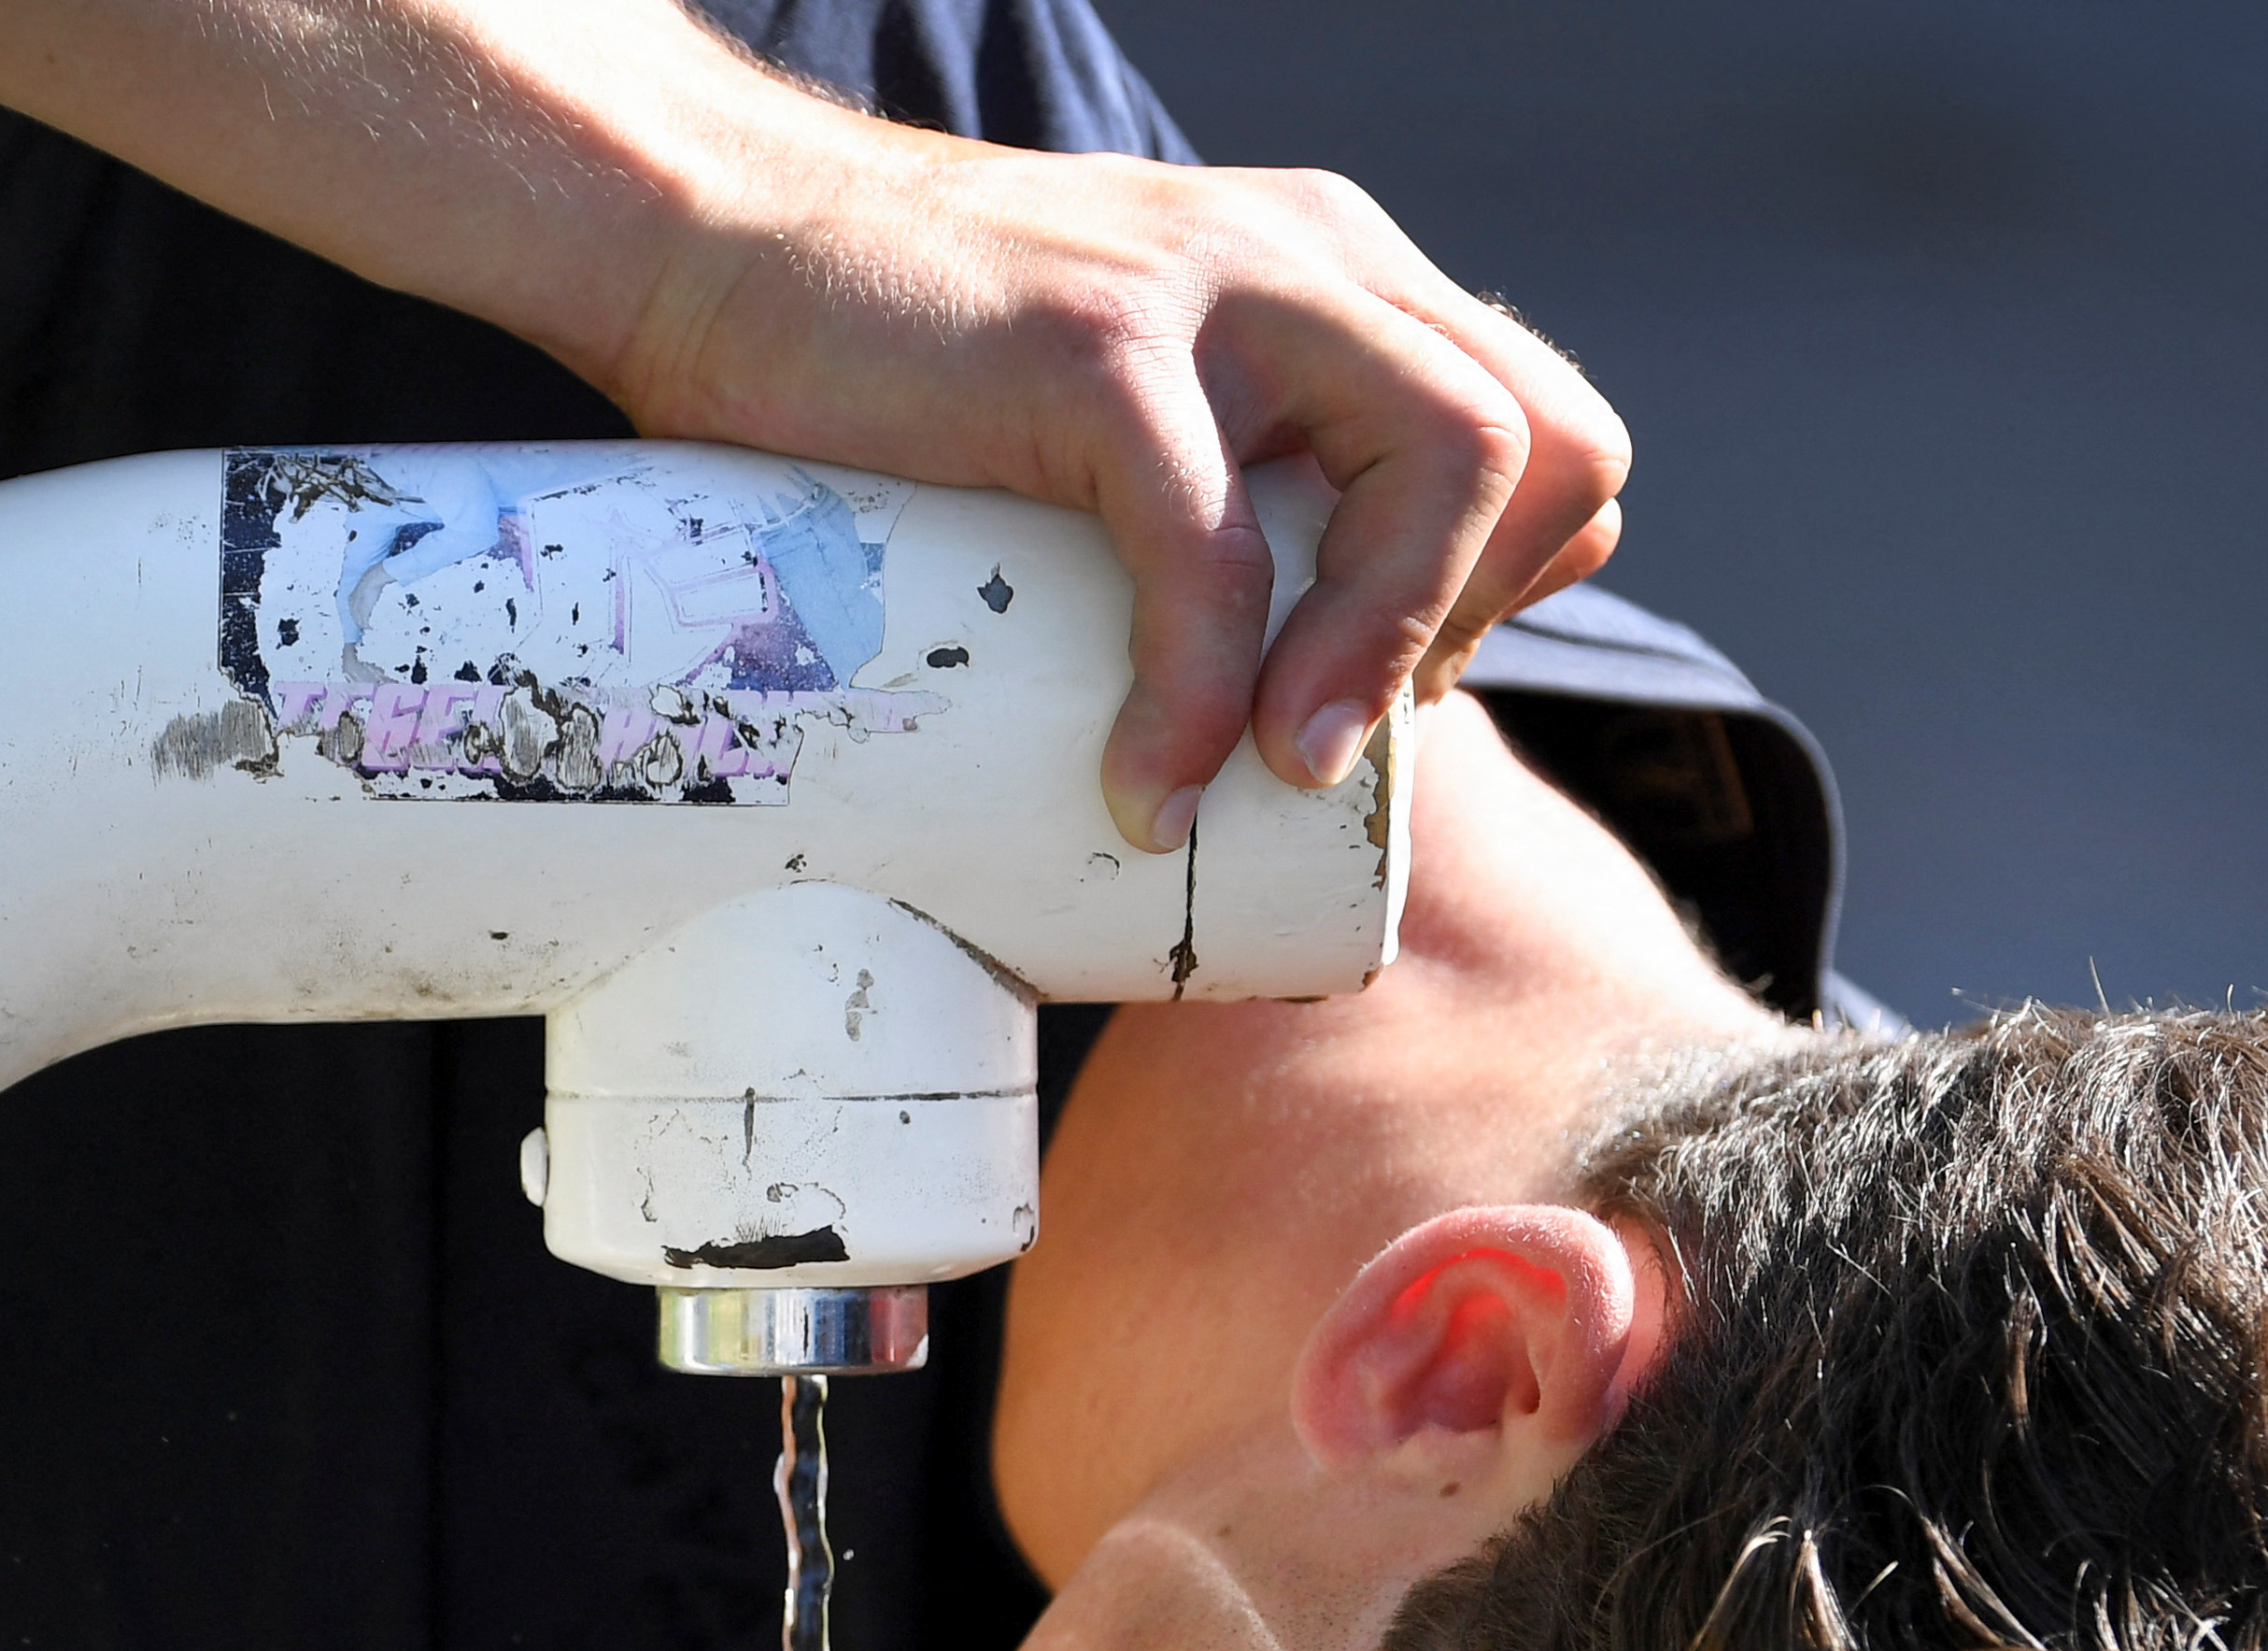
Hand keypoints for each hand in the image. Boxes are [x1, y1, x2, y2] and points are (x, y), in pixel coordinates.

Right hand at [606, 128, 1631, 852]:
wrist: (715, 248)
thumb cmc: (901, 372)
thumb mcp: (1126, 406)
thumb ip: (1225, 482)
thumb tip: (1261, 697)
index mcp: (1341, 278)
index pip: (1551, 435)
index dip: (1504, 590)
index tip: (1374, 694)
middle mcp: (1316, 260)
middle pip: (1552, 445)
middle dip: (1479, 624)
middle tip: (1329, 739)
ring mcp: (1219, 289)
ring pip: (1448, 461)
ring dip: (1383, 655)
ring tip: (1274, 773)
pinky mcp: (1099, 352)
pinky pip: (1218, 550)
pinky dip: (1196, 696)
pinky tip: (1144, 785)